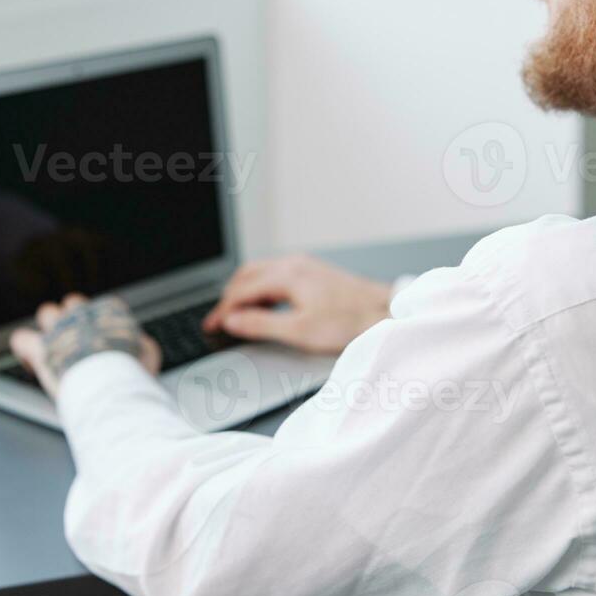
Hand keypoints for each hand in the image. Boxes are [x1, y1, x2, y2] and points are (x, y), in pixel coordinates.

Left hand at [9, 294, 161, 398]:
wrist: (108, 388)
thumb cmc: (129, 374)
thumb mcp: (148, 357)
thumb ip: (144, 347)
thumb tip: (144, 343)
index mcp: (108, 313)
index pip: (106, 304)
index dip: (104, 320)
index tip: (105, 335)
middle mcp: (82, 314)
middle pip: (73, 302)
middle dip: (74, 317)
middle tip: (78, 339)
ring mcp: (58, 329)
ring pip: (47, 312)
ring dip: (49, 327)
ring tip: (54, 347)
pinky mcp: (39, 348)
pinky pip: (21, 338)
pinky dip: (24, 348)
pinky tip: (30, 360)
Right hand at [202, 255, 391, 354]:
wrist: (383, 312)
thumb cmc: (348, 322)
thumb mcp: (299, 331)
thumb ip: (261, 325)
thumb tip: (233, 321)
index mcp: (286, 275)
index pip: (241, 290)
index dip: (223, 309)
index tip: (212, 325)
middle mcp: (294, 264)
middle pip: (247, 275)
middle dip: (229, 297)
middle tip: (219, 318)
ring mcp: (304, 265)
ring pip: (261, 272)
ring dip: (244, 290)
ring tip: (237, 312)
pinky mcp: (313, 272)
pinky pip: (276, 274)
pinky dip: (261, 287)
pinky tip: (265, 303)